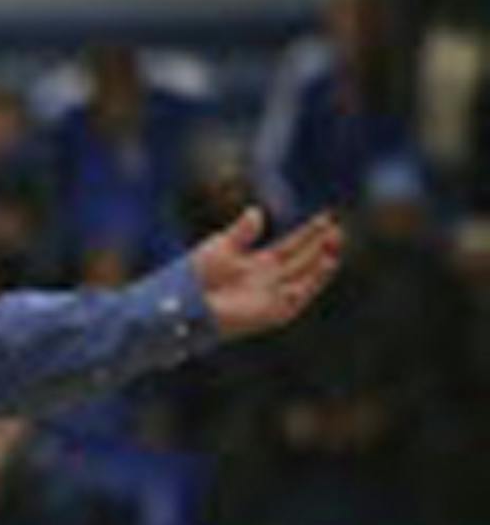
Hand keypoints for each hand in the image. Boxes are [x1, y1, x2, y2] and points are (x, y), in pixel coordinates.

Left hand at [192, 208, 342, 338]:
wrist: (186, 303)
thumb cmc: (196, 276)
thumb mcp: (222, 247)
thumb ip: (242, 232)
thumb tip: (257, 212)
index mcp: (258, 262)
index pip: (292, 244)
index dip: (309, 232)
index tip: (327, 216)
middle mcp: (269, 279)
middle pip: (304, 259)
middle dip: (321, 245)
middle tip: (338, 228)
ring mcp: (272, 296)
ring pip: (306, 277)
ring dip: (323, 262)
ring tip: (337, 243)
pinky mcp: (272, 312)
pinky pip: (299, 297)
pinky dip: (314, 282)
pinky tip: (326, 264)